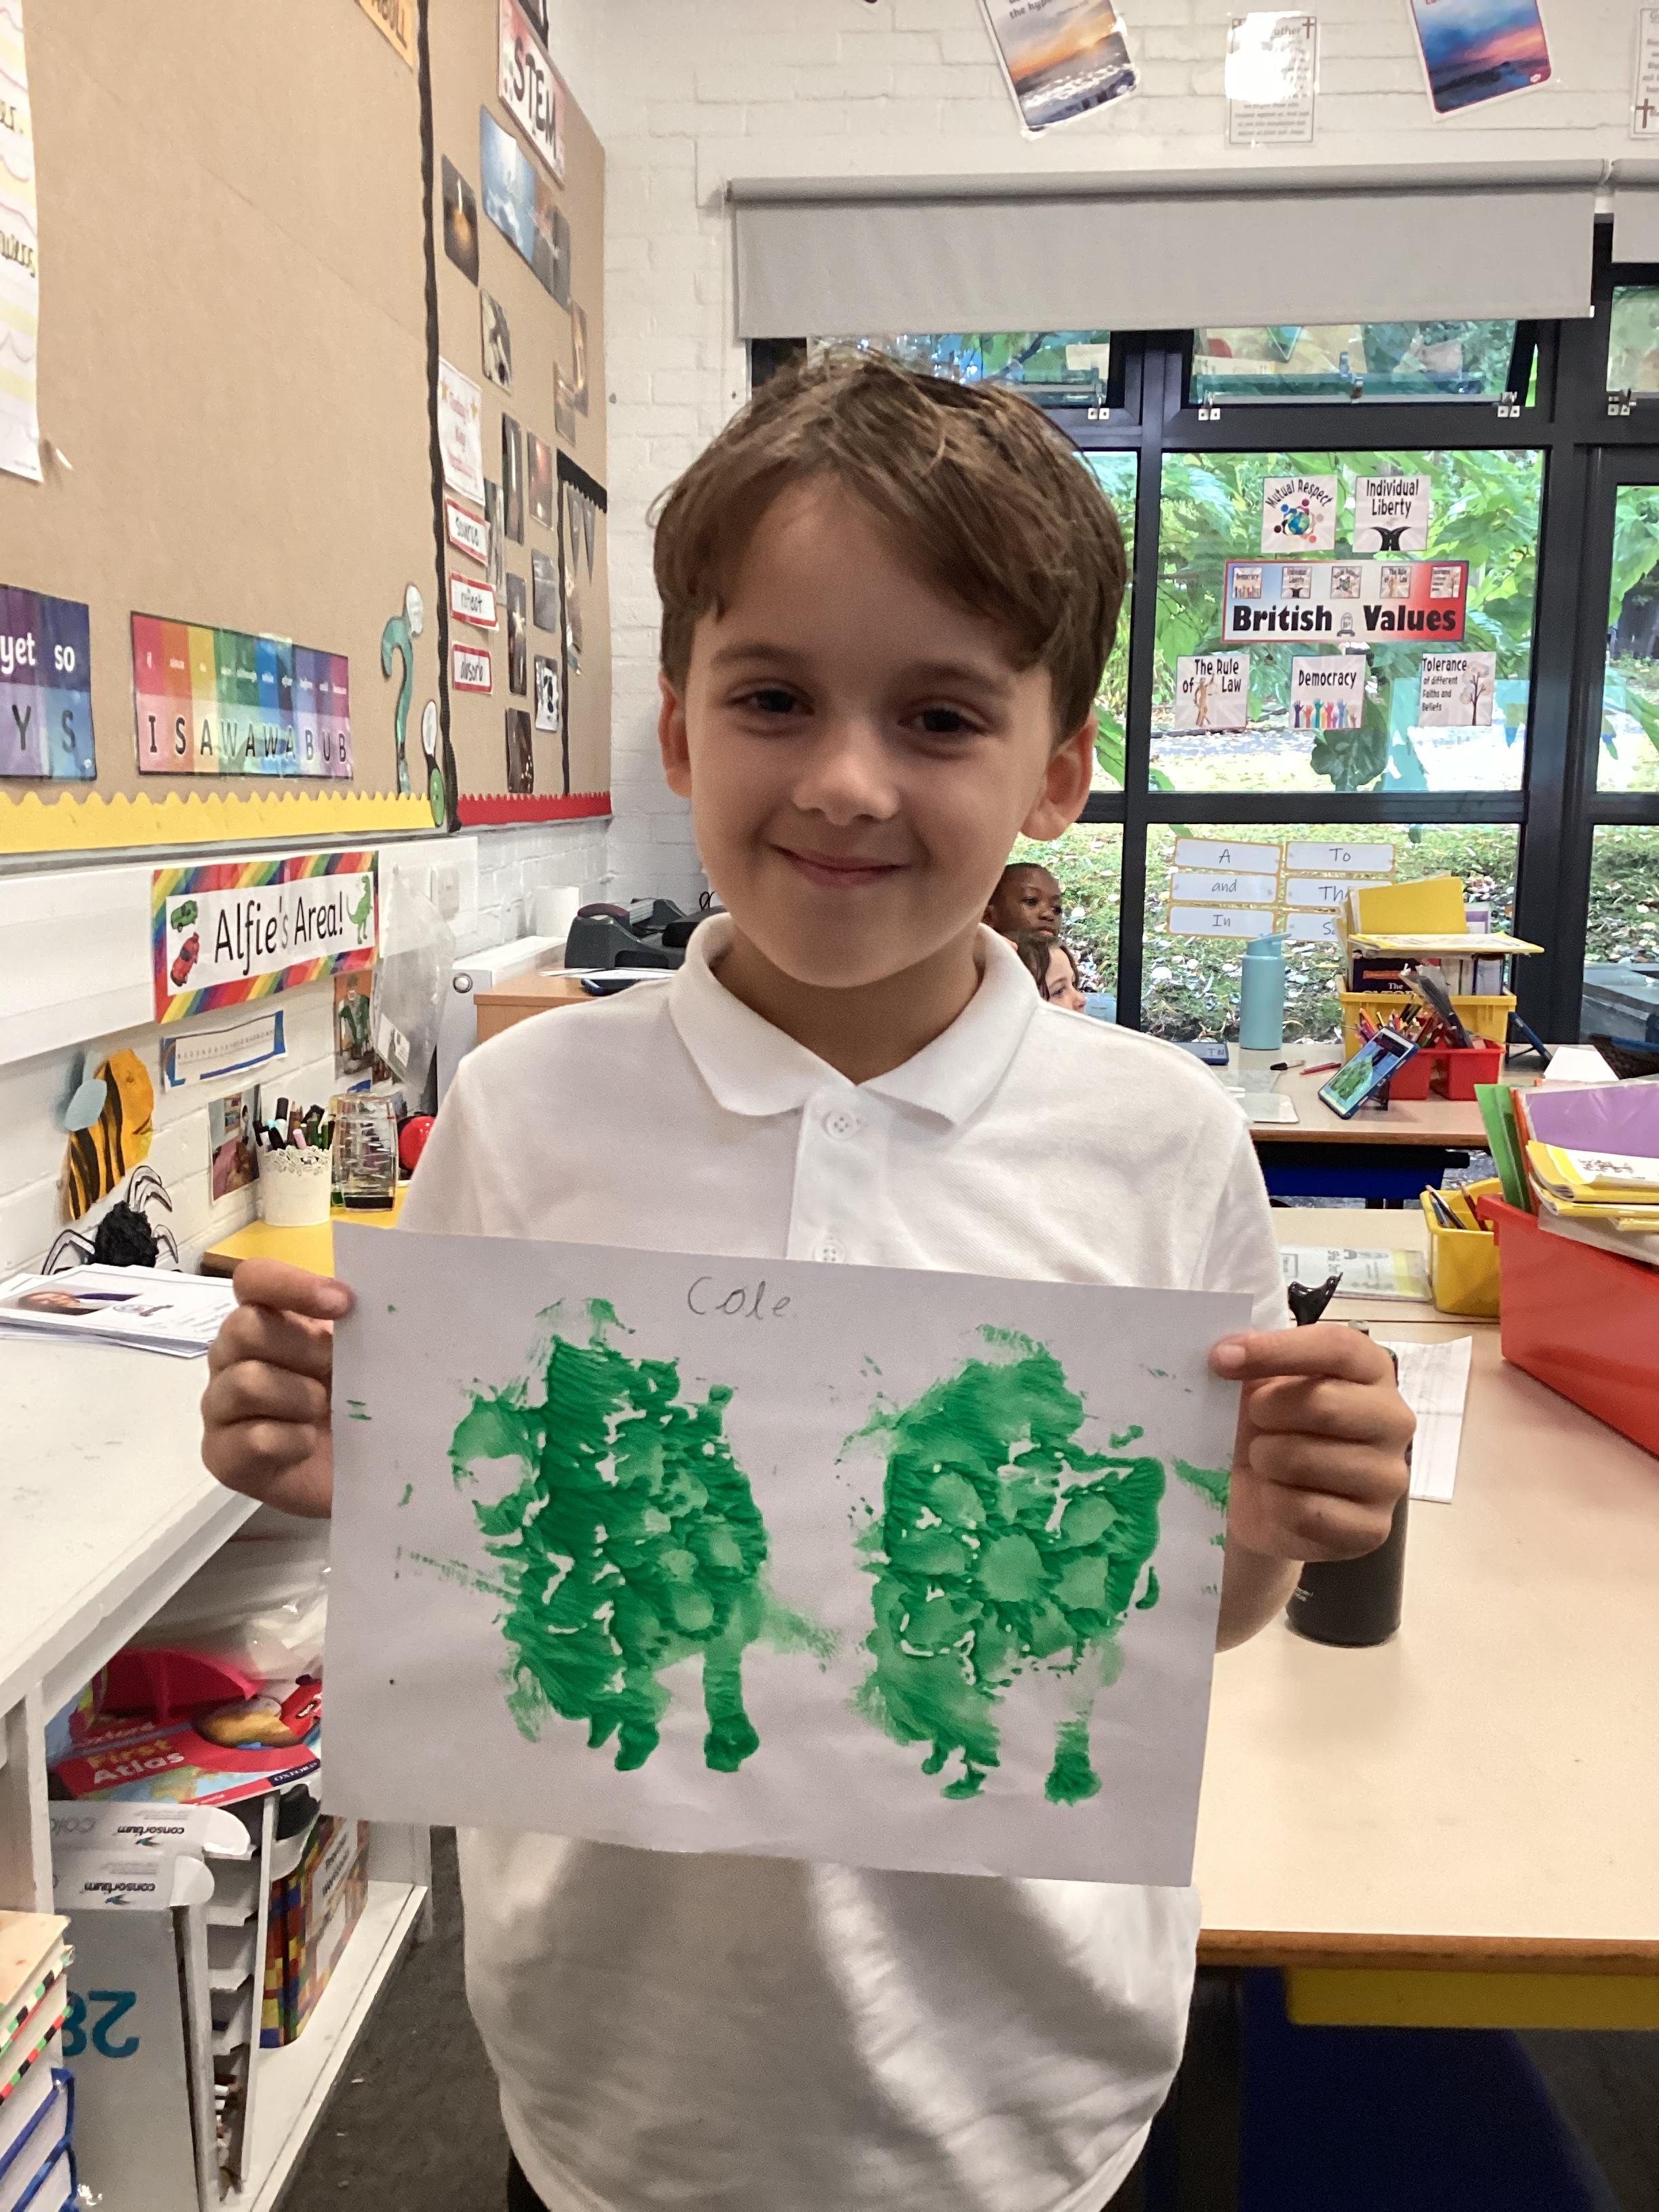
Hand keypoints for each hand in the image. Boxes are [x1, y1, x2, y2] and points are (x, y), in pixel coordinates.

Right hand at [200, 1260, 351, 1518]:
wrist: (367, 1472)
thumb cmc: (361, 1403)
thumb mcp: (369, 1355)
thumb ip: (360, 1321)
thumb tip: (368, 1297)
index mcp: (266, 1319)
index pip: (253, 1279)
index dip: (291, 1284)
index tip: (344, 1303)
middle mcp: (233, 1356)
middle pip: (245, 1327)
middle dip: (304, 1347)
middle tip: (338, 1371)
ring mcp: (220, 1407)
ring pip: (246, 1381)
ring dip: (300, 1397)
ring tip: (325, 1412)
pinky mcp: (222, 1455)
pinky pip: (253, 1437)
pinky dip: (293, 1441)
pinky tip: (308, 1446)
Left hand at [1210, 1324, 1413, 1562]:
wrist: (1267, 1504)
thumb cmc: (1271, 1429)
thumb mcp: (1260, 1385)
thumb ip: (1254, 1363)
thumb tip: (1227, 1353)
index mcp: (1371, 1371)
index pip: (1338, 1348)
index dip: (1277, 1350)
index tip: (1222, 1358)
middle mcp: (1393, 1420)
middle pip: (1322, 1404)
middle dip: (1266, 1412)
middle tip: (1253, 1421)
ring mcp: (1389, 1477)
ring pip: (1305, 1460)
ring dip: (1265, 1460)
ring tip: (1265, 1461)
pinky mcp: (1372, 1527)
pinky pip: (1305, 1511)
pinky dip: (1274, 1504)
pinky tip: (1278, 1498)